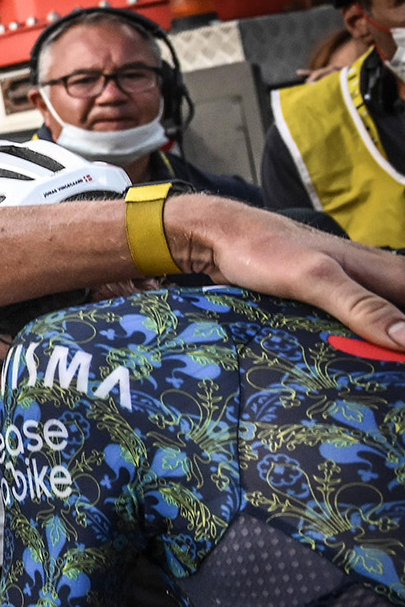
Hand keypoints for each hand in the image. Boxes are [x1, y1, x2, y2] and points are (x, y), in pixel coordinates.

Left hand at [169, 193, 404, 348]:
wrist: (219, 234)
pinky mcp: (324, 295)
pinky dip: (355, 339)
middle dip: (398, 340)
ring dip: (379, 342)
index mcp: (382, 270)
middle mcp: (373, 275)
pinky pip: (353, 320)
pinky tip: (346, 359)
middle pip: (401, 309)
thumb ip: (361, 306)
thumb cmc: (264, 249)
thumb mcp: (315, 279)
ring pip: (381, 316)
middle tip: (387, 370)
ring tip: (375, 372)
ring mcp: (349, 285)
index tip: (400, 358)